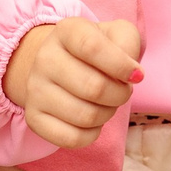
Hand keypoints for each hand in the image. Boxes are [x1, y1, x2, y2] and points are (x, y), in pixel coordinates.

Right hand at [3, 17, 141, 149]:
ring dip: (107, 114)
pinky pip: (72, 138)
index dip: (121, 66)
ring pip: (86, 117)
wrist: (57, 64)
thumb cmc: (95, 51)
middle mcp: (44, 58)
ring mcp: (35, 90)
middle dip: (120, 95)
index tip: (136, 75)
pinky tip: (92, 121)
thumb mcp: (116, 34)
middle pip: (94, 88)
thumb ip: (129, 44)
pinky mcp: (34, 118)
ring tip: (106, 104)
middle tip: (122, 91)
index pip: (93, 48)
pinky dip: (92, 134)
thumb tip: (133, 75)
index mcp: (66, 31)